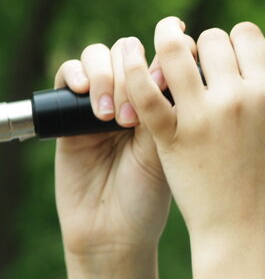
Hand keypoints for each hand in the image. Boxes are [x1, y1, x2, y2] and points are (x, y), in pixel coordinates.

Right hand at [53, 36, 186, 278]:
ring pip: (102, 55)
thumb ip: (173, 103)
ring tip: (112, 117)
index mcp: (165, 98)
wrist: (115, 230)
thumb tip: (182, 59)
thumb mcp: (171, 144)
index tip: (175, 71)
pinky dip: (77, 75)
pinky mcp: (69, 113)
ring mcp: (102, 100)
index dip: (171, 51)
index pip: (167, 53)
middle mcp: (135, 94)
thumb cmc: (152, 193)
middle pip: (132, 49)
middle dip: (135, 73)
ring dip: (108, 77)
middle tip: (136, 117)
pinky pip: (69, 75)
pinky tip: (86, 94)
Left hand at [122, 16, 264, 278]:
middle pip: (211, 38)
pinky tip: (130, 66)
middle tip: (196, 61)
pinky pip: (145, 92)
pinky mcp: (170, 136)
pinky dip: (133, 73)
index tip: (227, 49)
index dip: (234, 37)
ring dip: (165, 39)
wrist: (244, 230)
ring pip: (174, 51)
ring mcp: (202, 115)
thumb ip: (260, 98)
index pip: (247, 35)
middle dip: (202, 43)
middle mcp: (237, 96)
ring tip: (159, 41)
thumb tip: (245, 73)